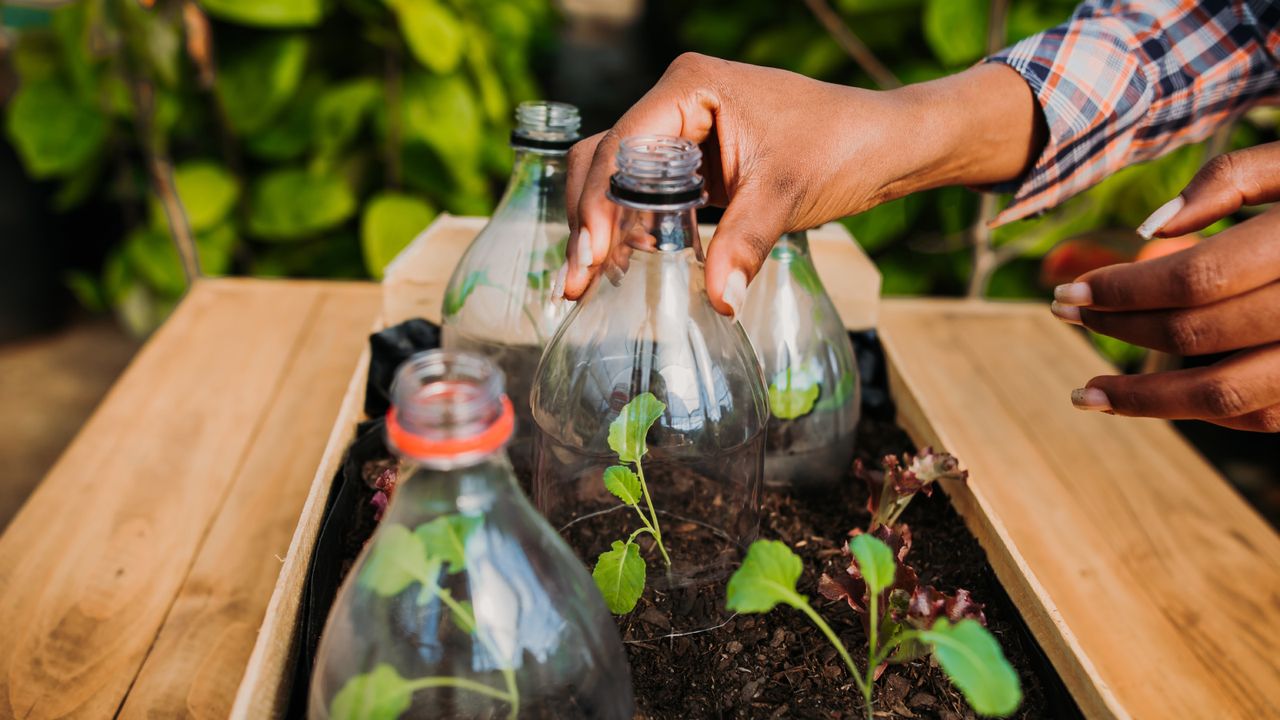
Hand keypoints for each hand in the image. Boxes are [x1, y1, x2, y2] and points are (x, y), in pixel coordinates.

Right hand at [563, 54, 1042, 314]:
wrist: (884, 144)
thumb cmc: (842, 146)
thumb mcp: (787, 193)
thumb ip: (745, 243)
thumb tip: (718, 301)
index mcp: (689, 87)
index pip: (622, 145)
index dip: (599, 202)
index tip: (592, 256)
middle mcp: (675, 101)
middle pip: (603, 158)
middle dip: (586, 219)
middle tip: (578, 282)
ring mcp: (681, 131)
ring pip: (615, 175)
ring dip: (599, 226)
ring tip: (588, 284)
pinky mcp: (694, 161)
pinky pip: (644, 191)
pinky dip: (627, 227)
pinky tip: (620, 268)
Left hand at [1050, 142, 1279, 431]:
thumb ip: (1231, 180)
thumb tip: (1149, 232)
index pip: (1193, 280)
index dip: (1121, 290)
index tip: (1067, 292)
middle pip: (1198, 336)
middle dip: (1118, 330)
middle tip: (1062, 315)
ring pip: (1227, 398)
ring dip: (1146, 400)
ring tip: (1086, 393)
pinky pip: (1265, 415)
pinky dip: (1203, 409)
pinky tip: (1156, 395)